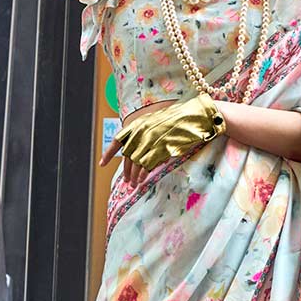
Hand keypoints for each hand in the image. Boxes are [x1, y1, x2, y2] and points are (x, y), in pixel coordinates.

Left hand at [103, 92, 226, 179]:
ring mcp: (151, 140)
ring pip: (135, 163)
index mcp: (140, 123)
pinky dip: (142, 175)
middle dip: (125, 169)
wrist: (197, 116)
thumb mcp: (159, 122)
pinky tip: (141, 181)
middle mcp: (142, 132)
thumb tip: (138, 149)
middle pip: (127, 155)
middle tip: (127, 180)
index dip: (109, 153)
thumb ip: (147, 133)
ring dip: (133, 175)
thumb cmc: (181, 120)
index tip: (102, 163)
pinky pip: (146, 166)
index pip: (118, 139)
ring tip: (133, 184)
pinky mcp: (160, 149)